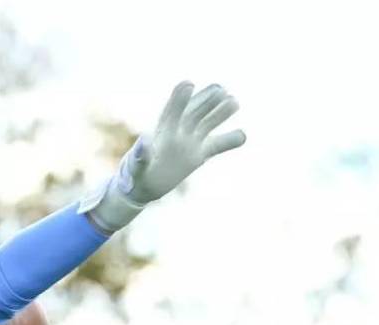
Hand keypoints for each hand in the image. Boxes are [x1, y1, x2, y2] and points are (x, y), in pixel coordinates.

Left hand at [82, 81, 244, 233]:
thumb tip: (144, 142)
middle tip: (221, 90)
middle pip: (195, 112)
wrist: (143, 185)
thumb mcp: (136, 167)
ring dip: (221, 113)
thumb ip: (140, 156)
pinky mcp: (200, 154)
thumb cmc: (136, 174)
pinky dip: (230, 141)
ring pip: (208, 123)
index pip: (172, 111)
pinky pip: (218, 145)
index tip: (189, 84)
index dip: (180, 98)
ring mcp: (191, 141)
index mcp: (162, 131)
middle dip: (206, 101)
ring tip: (234, 102)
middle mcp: (179, 132)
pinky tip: (243, 136)